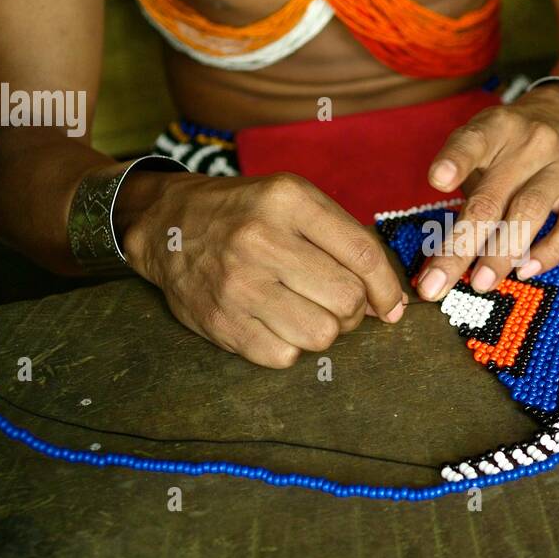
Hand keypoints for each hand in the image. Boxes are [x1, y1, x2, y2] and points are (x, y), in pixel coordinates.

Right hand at [120, 172, 405, 367]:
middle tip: (339, 305)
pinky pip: (284, 356)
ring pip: (321, 334)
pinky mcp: (220, 321)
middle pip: (346, 299)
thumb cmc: (246, 215)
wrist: (167, 226)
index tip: (391, 305)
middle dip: (354, 311)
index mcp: (288, 201)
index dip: (387, 288)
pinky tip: (275, 324)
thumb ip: (343, 241)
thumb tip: (389, 301)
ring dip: (324, 331)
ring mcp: (238, 283)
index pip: (362, 254)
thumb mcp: (294, 201)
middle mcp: (261, 239)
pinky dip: (289, 347)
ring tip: (306, 312)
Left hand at [416, 84, 558, 300]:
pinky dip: (547, 253)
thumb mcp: (485, 149)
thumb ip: (466, 186)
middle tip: (436, 284)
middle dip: (461, 245)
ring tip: (479, 284)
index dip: (455, 161)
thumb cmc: (513, 147)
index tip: (437, 181)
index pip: (473, 141)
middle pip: (492, 197)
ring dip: (501, 253)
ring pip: (529, 211)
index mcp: (498, 128)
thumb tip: (444, 257)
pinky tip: (524, 271)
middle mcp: (532, 143)